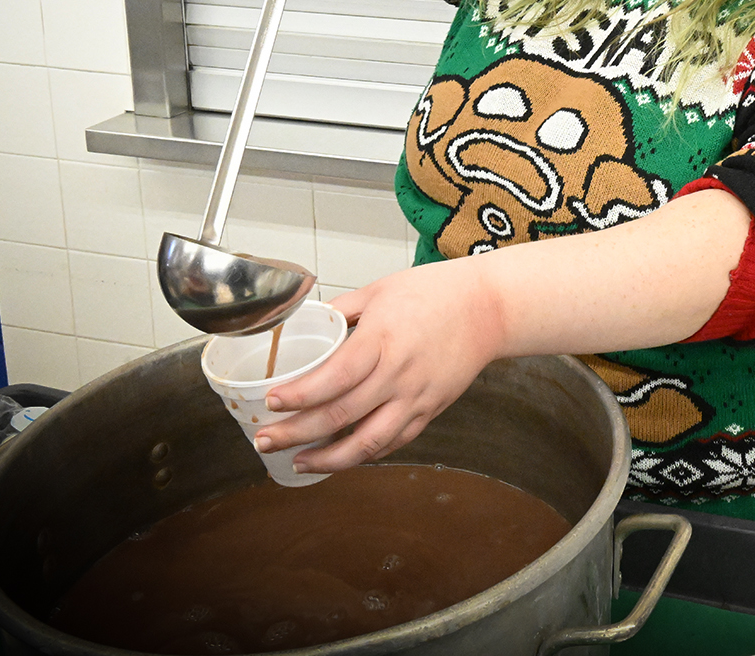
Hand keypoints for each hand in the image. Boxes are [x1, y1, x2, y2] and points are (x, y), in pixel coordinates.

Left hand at [254, 259, 504, 472]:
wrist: (489, 308)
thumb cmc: (436, 293)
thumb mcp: (380, 290)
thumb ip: (341, 310)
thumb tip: (303, 322)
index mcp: (383, 340)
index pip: (334, 377)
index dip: (299, 396)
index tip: (271, 403)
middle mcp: (399, 375)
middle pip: (341, 415)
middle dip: (297, 433)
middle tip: (265, 441)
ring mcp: (416, 397)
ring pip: (368, 442)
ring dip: (329, 459)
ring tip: (298, 463)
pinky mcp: (430, 410)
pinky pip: (393, 442)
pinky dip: (365, 455)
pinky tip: (342, 457)